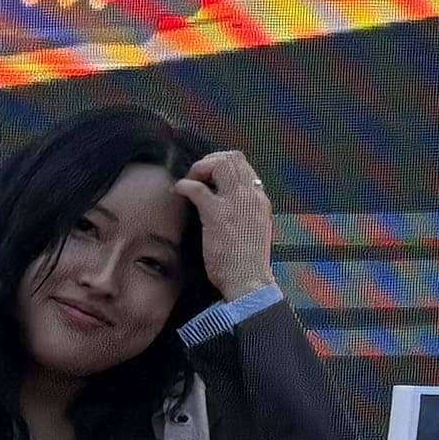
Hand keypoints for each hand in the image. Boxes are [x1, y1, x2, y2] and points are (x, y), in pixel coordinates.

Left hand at [179, 145, 279, 300]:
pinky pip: (196, 187)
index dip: (223, 165)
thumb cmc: (248, 264)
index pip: (244, 165)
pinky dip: (184, 185)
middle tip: (197, 176)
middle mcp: (251, 196)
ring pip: (218, 164)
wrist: (249, 282)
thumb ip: (246, 214)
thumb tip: (229, 206)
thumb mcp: (254, 231)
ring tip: (189, 182)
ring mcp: (235, 203)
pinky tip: (178, 192)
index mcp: (261, 200)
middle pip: (232, 158)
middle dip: (210, 161)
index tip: (210, 178)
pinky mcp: (216, 214)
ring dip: (199, 168)